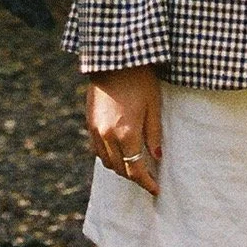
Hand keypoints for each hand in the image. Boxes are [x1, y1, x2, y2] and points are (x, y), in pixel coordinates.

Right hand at [85, 65, 162, 193]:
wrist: (114, 58)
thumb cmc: (139, 79)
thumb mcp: (153, 106)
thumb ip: (154, 134)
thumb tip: (157, 157)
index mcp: (126, 134)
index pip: (135, 170)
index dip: (146, 182)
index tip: (155, 188)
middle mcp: (108, 136)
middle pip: (119, 169)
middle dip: (134, 176)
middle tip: (147, 177)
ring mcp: (95, 130)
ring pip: (106, 161)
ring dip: (119, 167)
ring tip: (133, 164)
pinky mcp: (89, 122)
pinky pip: (97, 149)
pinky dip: (108, 155)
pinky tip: (118, 150)